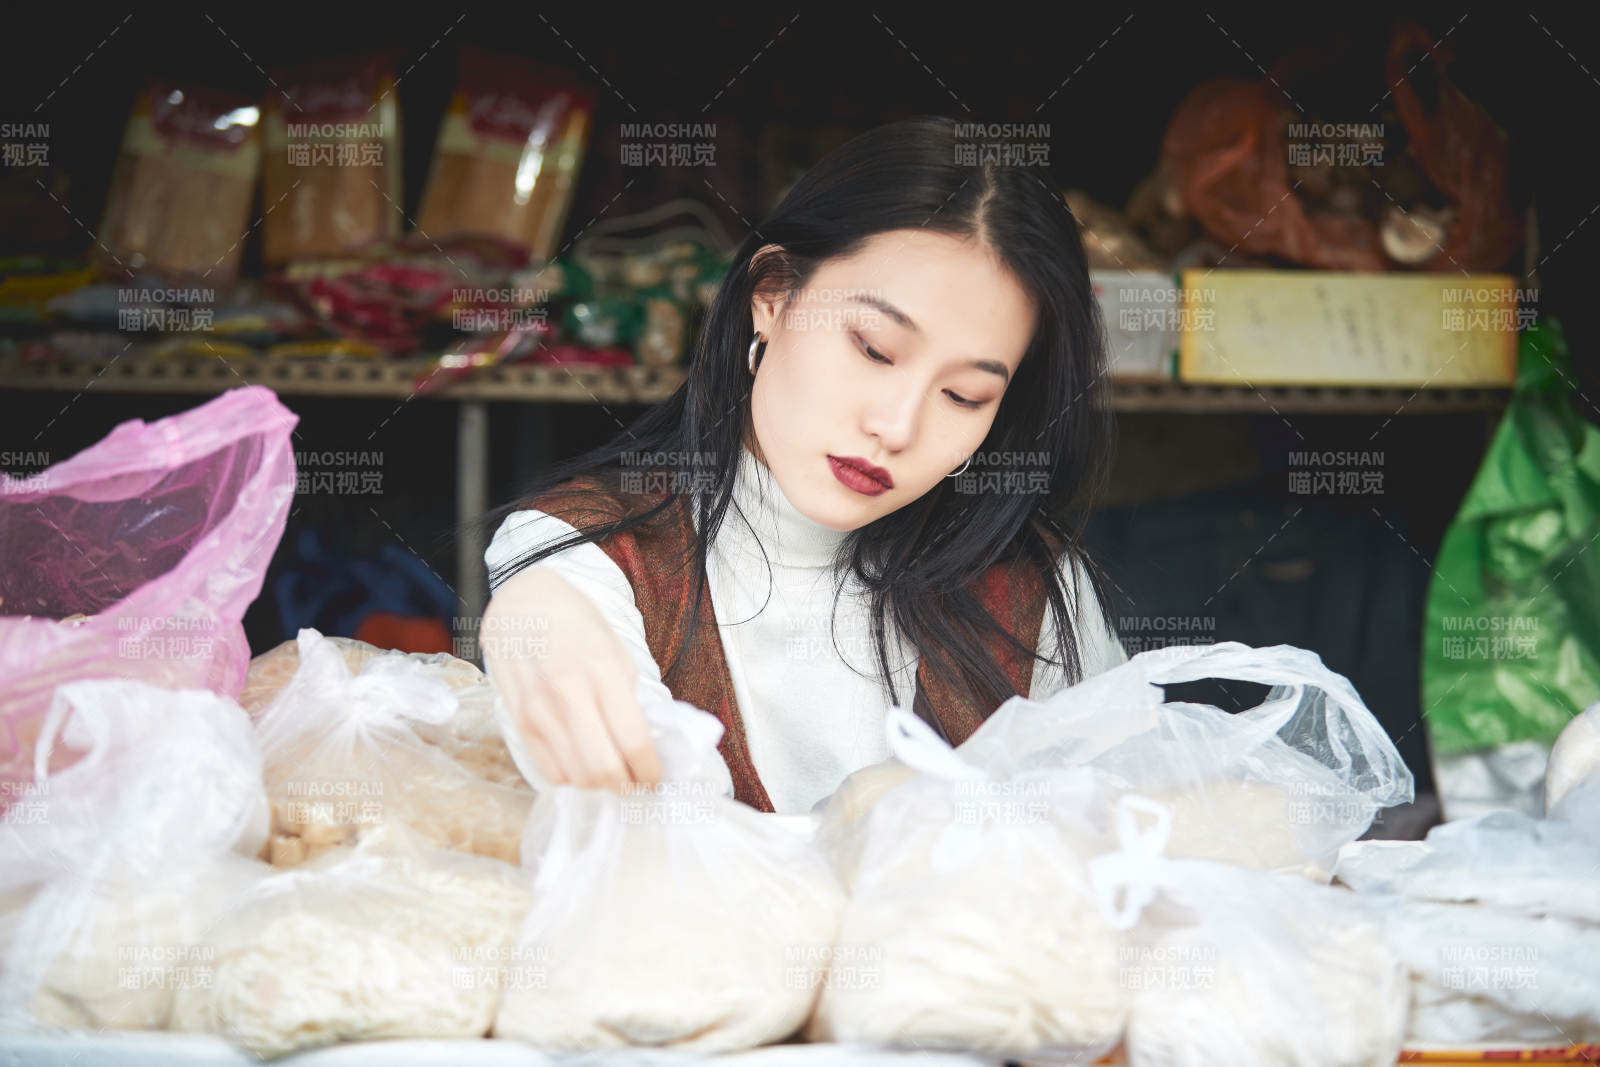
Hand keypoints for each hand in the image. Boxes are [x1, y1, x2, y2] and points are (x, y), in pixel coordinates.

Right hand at [480, 566, 662, 793]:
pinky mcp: (517, 719)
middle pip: (603, 768)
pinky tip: (581, 767)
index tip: (656, 780)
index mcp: (604, 671)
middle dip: (625, 786)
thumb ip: (629, 696)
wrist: (520, 602)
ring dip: (599, 785)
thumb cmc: (576, 624)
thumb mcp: (616, 650)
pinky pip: (547, 769)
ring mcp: (539, 709)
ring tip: (611, 776)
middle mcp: (569, 692)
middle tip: (635, 785)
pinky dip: (570, 777)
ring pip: (575, 775)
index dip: (650, 772)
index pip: (634, 741)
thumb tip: (646, 745)